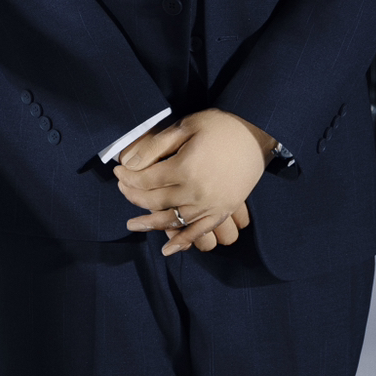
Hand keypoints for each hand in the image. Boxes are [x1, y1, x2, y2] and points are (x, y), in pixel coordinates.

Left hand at [114, 108, 273, 255]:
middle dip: (134, 196)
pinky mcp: (223, 210)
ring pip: (173, 220)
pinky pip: (199, 231)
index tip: (117, 172)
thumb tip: (127, 163)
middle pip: (155, 201)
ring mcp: (211, 204)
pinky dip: (183, 241)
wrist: (258, 134)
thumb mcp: (185, 127)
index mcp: (185, 168)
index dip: (127, 177)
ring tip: (132, 225)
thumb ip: (155, 146)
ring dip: (150, 224)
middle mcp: (196, 191)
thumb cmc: (220, 126)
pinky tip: (168, 249)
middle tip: (122, 190)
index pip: (146, 180)